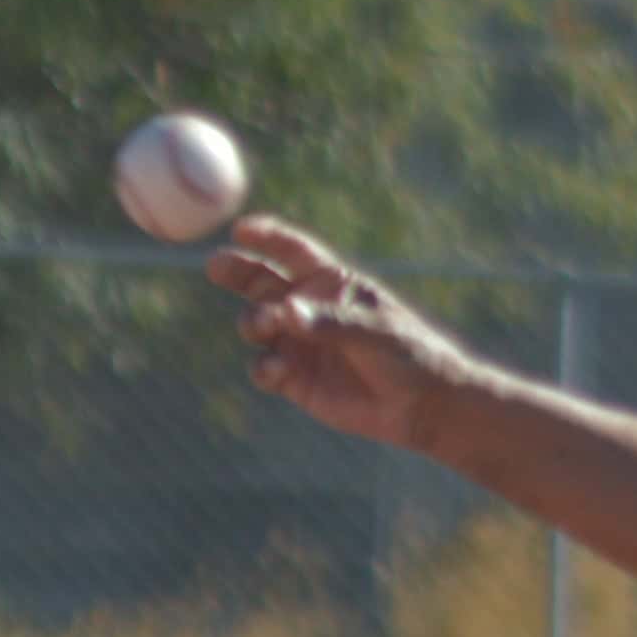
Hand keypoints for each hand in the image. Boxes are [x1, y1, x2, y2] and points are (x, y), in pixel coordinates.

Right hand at [207, 217, 478, 453]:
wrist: (420, 406)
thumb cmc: (407, 355)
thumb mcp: (373, 332)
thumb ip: (329, 322)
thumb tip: (285, 312)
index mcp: (331, 283)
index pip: (292, 251)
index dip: (266, 237)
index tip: (241, 230)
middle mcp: (308, 308)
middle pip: (260, 281)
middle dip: (237, 270)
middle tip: (216, 265)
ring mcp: (298, 343)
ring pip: (255, 323)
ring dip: (254, 322)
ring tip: (266, 327)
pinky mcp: (295, 379)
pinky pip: (263, 368)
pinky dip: (263, 367)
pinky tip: (276, 370)